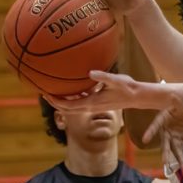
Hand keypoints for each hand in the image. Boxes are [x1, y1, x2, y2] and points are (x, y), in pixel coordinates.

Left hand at [44, 71, 182, 110]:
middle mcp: (91, 107)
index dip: (55, 101)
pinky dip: (71, 99)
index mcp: (92, 103)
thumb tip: (91, 72)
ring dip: (62, 102)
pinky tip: (70, 90)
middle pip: (66, 110)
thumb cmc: (128, 88)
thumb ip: (103, 76)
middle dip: (54, 103)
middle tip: (44, 93)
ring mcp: (94, 106)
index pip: (68, 106)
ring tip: (53, 92)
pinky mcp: (97, 104)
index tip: (45, 94)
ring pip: (72, 108)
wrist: (138, 97)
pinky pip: (80, 103)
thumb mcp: (117, 80)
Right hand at [144, 85, 182, 161]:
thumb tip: (175, 99)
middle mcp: (168, 128)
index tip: (145, 140)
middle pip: (166, 142)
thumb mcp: (182, 98)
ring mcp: (177, 133)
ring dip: (180, 156)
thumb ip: (179, 101)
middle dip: (165, 152)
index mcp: (164, 117)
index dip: (150, 132)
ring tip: (182, 166)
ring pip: (177, 147)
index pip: (155, 125)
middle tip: (165, 162)